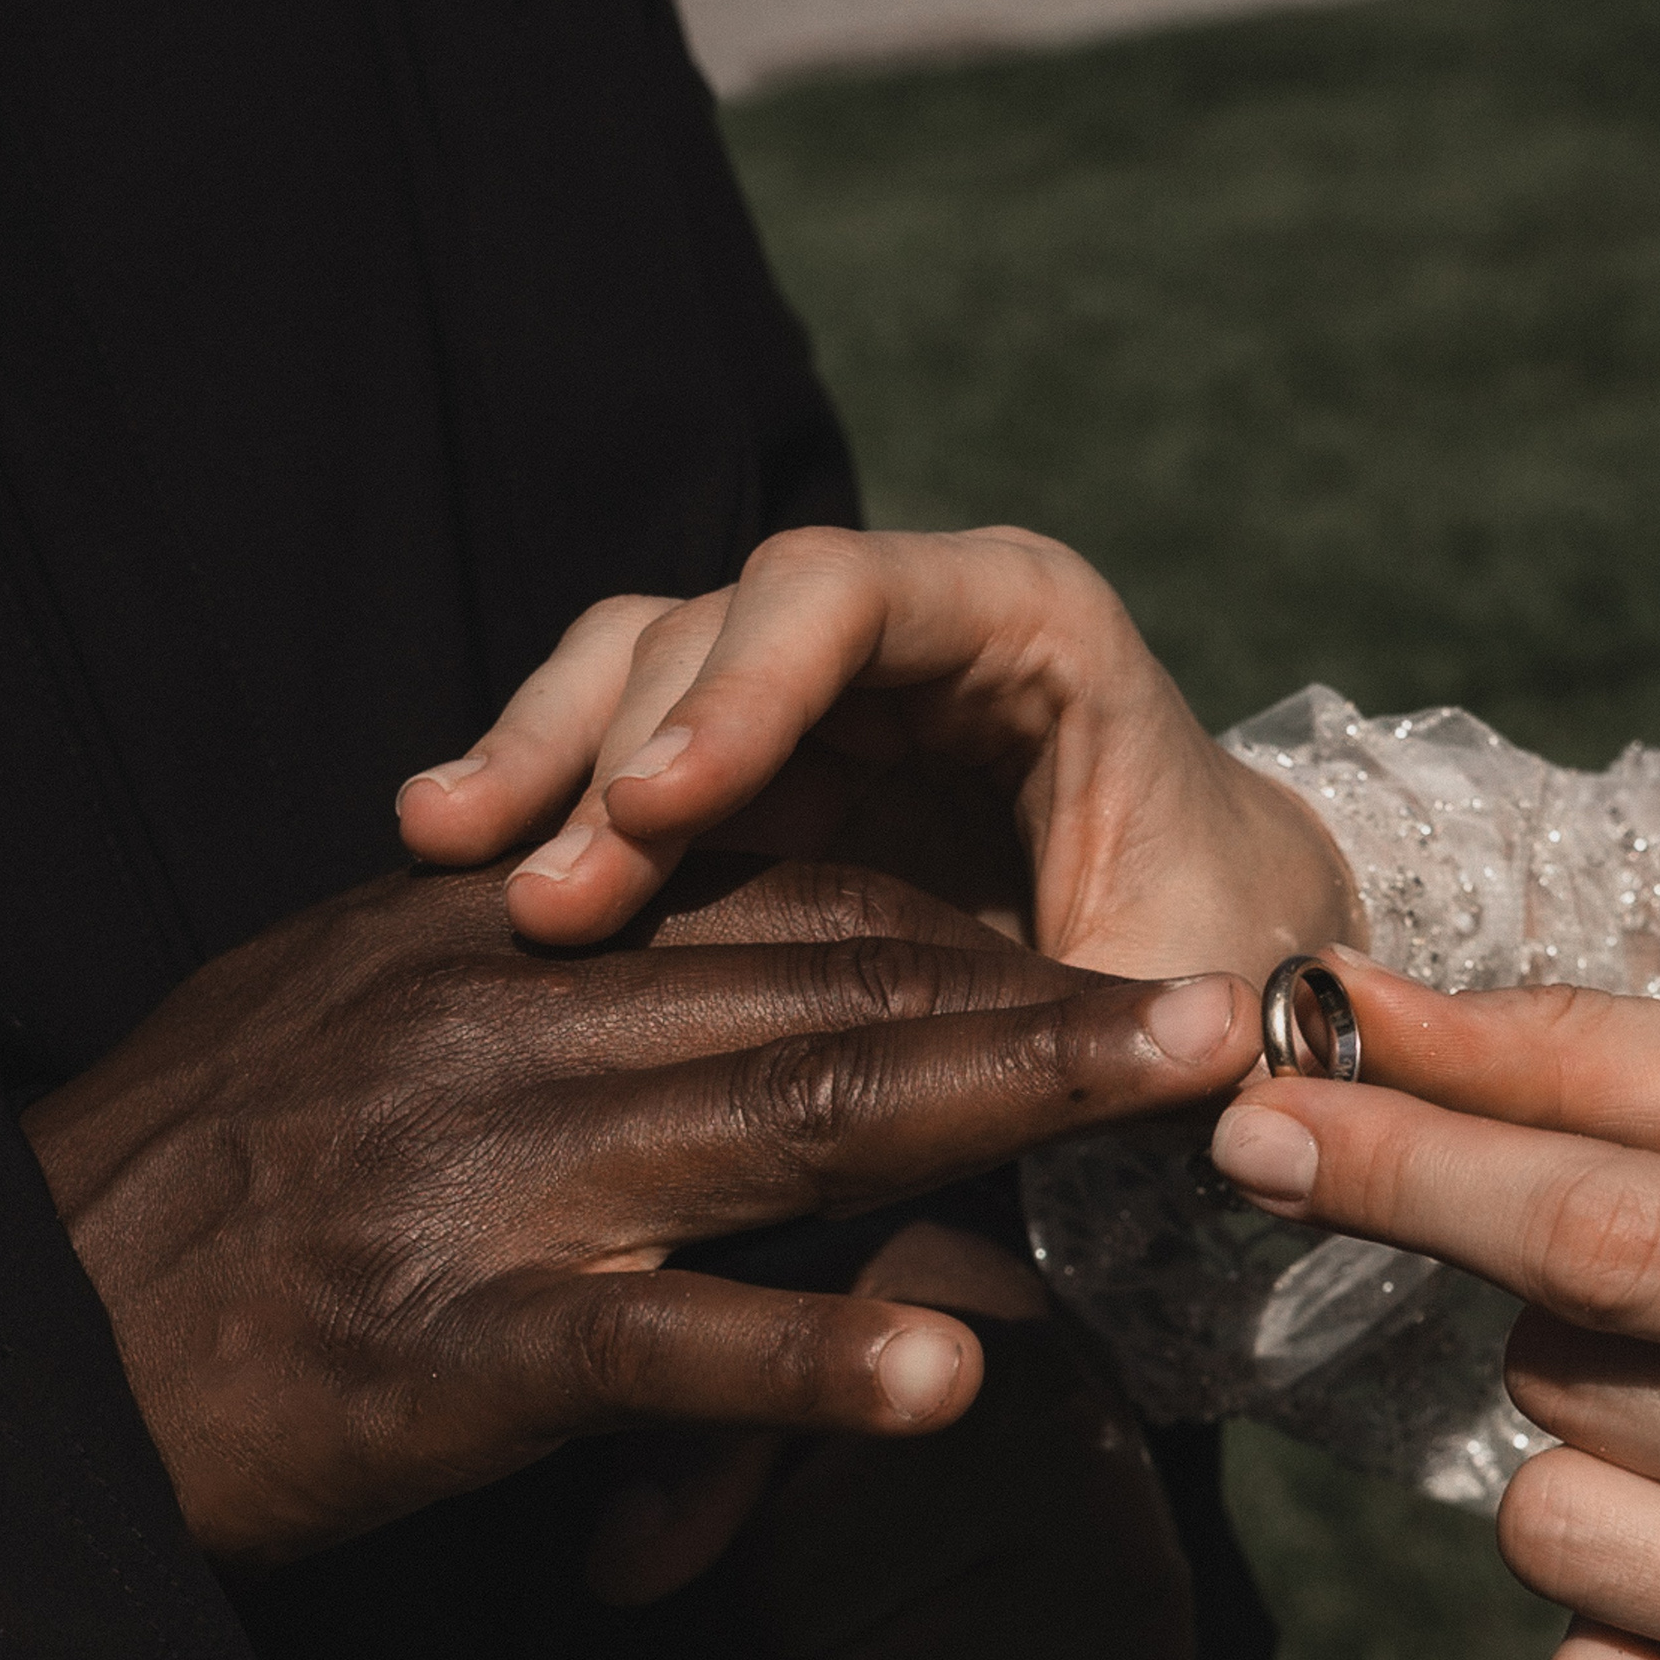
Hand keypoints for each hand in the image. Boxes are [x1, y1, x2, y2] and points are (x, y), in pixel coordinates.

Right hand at [23, 860, 1255, 1568]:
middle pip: (835, 986)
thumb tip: (625, 924)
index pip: (776, 905)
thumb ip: (510, 971)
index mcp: (505, 941)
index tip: (1105, 957)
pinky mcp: (457, 1348)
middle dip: (1044, 993)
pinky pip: (664, 1347)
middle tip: (1220, 1002)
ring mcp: (498, 1185)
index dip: (963, 929)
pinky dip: (809, 1357)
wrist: (21, 1321)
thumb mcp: (354, 1015)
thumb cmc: (192, 1173)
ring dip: (1003, 1102)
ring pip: (792, 1115)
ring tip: (1167, 1093)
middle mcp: (521, 1027)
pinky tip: (945, 1375)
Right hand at [392, 529, 1362, 979]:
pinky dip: (547, 794)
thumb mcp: (1204, 976)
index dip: (743, 683)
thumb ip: (1172, 1013)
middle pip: (716, 626)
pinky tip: (456, 861)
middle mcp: (906, 624)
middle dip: (613, 750)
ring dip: (546, 758)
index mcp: (1026, 627)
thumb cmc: (1213, 944)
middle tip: (538, 898)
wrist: (1200, 931)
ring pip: (639, 667)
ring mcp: (814, 681)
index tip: (657, 805)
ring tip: (445, 850)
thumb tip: (1200, 1061)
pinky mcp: (753, 755)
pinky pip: (622, 744)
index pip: (850, 598)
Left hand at [591, 1222, 1192, 1659]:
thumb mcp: (782, 1331)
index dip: (745, 1563)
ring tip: (865, 1635)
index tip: (790, 1511)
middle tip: (825, 1590)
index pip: (778, 1582)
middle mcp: (1102, 1514)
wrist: (1046, 1402)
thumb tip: (622, 1572)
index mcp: (1010, 1393)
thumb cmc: (881, 1360)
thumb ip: (693, 1438)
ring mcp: (1140, 1638)